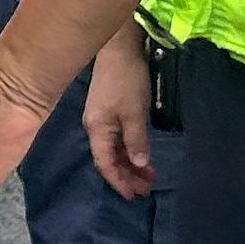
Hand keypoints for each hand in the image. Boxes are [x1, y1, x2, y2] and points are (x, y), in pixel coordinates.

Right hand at [85, 32, 154, 199]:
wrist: (118, 48)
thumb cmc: (125, 81)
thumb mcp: (135, 113)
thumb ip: (136, 140)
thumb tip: (139, 164)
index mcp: (98, 130)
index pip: (105, 164)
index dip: (119, 181)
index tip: (134, 195)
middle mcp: (96, 127)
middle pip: (109, 158)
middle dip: (127, 175)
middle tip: (147, 188)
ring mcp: (101, 117)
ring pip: (114, 148)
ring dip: (130, 162)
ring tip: (149, 174)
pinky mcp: (109, 109)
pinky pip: (118, 137)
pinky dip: (129, 148)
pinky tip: (141, 153)